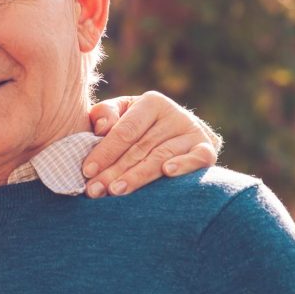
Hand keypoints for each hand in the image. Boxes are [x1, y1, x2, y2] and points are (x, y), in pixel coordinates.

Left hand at [82, 91, 221, 197]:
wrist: (179, 132)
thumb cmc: (138, 125)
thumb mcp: (120, 113)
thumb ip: (104, 114)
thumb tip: (101, 127)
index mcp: (151, 102)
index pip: (124, 131)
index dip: (104, 152)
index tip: (87, 171)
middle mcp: (174, 114)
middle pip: (140, 148)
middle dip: (114, 171)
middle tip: (95, 190)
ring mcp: (192, 132)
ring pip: (161, 157)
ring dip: (138, 176)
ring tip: (116, 191)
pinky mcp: (207, 149)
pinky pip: (197, 158)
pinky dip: (184, 165)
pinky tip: (167, 173)